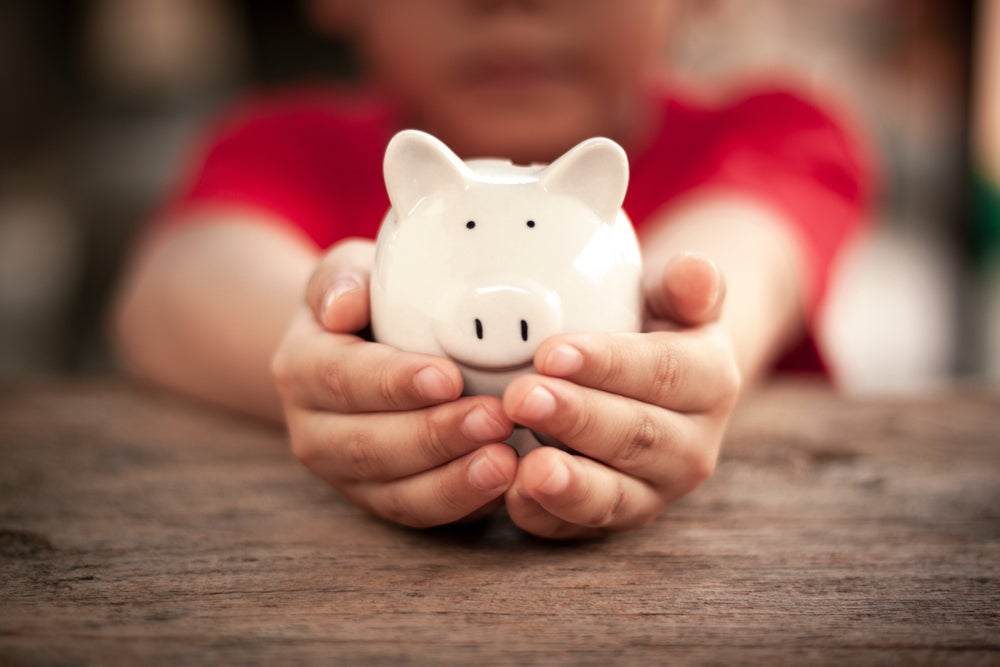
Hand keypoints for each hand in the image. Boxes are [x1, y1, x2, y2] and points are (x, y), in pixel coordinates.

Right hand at [271, 239, 517, 526]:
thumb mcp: (348, 272)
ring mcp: (345, 474)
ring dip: (453, 480)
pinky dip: (462, 504)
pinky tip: (505, 484)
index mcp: (303, 367)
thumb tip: (343, 305)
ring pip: (395, 491)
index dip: (395, 382)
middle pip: (370, 445)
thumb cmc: (365, 305)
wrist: (354, 352)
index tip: (450, 377)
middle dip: (435, 436)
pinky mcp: (381, 500)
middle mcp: (314, 429)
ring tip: (506, 461)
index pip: (344, 378)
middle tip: (495, 418)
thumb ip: (342, 278)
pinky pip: (419, 513)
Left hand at [501, 253, 740, 538]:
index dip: (609, 365)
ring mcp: (654, 490)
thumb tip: (696, 272)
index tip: (552, 352)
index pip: (663, 372)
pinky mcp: (615, 519)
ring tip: (528, 466)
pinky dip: (546, 516)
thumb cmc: (650, 329)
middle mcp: (692, 446)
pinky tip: (512, 495)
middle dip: (578, 419)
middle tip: (522, 397)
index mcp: (711, 381)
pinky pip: (580, 528)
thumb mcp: (668, 296)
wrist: (650, 383)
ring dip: (569, 482)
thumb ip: (683, 283)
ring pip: (615, 494)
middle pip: (637, 435)